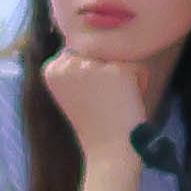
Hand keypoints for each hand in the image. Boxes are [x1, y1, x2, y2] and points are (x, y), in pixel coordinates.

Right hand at [36, 48, 165, 170]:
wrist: (108, 150)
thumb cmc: (94, 123)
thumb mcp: (73, 91)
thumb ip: (75, 66)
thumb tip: (89, 40)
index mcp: (50, 69)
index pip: (80, 52)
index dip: (91, 73)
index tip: (89, 97)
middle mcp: (66, 63)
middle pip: (99, 51)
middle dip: (108, 72)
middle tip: (104, 101)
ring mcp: (91, 66)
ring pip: (118, 57)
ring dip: (124, 77)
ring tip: (116, 102)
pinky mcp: (116, 70)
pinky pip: (137, 67)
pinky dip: (139, 83)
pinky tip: (128, 102)